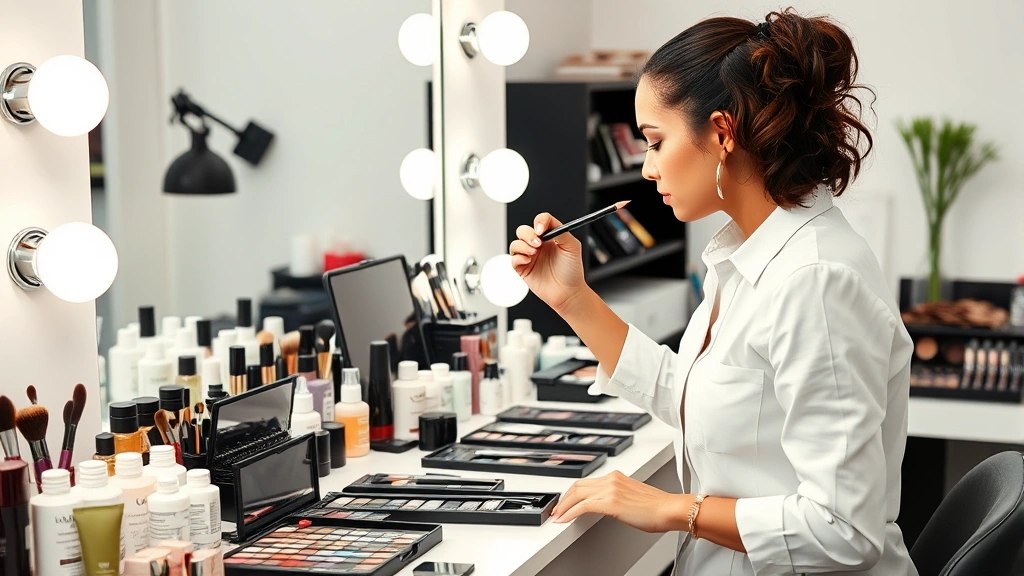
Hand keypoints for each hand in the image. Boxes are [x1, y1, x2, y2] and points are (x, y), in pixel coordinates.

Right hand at [509, 213, 585, 312]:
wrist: (568, 292)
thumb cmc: (572, 271)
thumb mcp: (573, 247)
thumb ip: (562, 232)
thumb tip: (547, 226)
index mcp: (550, 236)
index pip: (541, 221)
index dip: (539, 221)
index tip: (541, 229)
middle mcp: (538, 245)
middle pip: (524, 230)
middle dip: (528, 234)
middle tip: (537, 242)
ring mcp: (529, 256)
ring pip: (516, 243)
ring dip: (523, 245)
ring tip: (534, 253)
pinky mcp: (522, 268)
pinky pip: (513, 258)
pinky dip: (519, 257)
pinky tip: (529, 261)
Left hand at [551, 470, 691, 532]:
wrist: (670, 509)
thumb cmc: (658, 508)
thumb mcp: (632, 497)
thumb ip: (618, 497)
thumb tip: (607, 507)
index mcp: (616, 477)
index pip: (586, 482)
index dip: (572, 493)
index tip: (565, 502)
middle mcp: (611, 479)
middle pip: (578, 486)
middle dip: (563, 499)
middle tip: (556, 511)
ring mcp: (610, 489)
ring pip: (577, 494)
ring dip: (564, 506)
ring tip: (557, 517)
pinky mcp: (610, 502)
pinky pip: (583, 506)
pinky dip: (570, 512)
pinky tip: (565, 520)